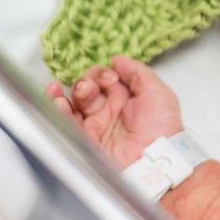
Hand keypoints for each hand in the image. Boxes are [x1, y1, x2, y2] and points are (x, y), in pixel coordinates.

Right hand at [45, 55, 183, 168]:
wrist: (154, 160)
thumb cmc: (161, 128)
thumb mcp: (157, 92)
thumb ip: (137, 72)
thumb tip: (117, 59)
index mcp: (125, 98)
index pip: (104, 78)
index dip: (102, 74)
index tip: (111, 79)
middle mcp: (108, 110)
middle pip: (87, 88)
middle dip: (85, 82)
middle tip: (92, 89)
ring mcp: (95, 125)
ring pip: (72, 103)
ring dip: (63, 93)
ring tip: (60, 89)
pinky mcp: (84, 140)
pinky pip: (66, 123)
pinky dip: (57, 110)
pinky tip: (57, 102)